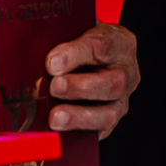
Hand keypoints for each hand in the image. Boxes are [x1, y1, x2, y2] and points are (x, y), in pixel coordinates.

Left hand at [44, 23, 138, 138]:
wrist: (93, 59)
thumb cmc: (81, 44)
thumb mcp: (76, 31)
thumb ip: (61, 40)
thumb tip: (39, 56)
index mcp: (119, 43)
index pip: (101, 46)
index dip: (76, 55)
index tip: (52, 62)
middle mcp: (126, 73)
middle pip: (112, 83)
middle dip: (80, 87)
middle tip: (54, 87)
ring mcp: (121, 101)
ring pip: (109, 113)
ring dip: (79, 116)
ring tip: (55, 117)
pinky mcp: (110, 122)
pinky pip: (98, 133)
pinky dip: (78, 133)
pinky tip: (59, 133)